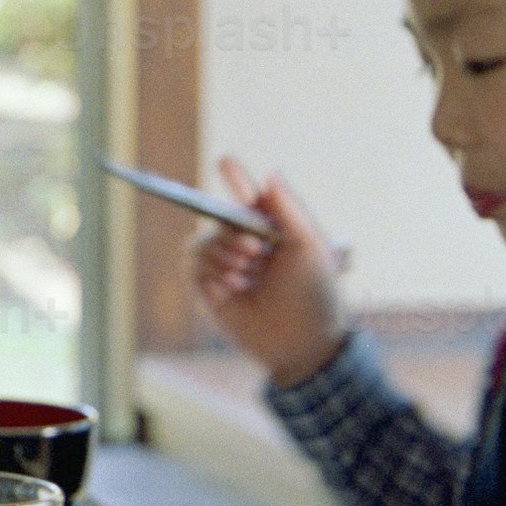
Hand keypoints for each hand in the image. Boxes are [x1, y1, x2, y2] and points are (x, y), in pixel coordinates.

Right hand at [187, 162, 349, 384]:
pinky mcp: (209, 290)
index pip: (247, 195)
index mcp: (271, 230)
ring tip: (247, 277)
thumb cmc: (314, 294)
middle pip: (218, 218)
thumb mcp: (310, 247)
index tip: (225, 162)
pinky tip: (233, 290)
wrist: (302, 343)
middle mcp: (245, 244)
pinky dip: (210, 274)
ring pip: (200, 242)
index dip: (235, 177)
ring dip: (222, 256)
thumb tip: (270, 172)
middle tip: (256, 254)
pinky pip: (191, 266)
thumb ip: (289, 208)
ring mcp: (226, 267)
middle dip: (233, 233)